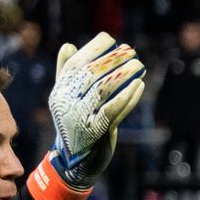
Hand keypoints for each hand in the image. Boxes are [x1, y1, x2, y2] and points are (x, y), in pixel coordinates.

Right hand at [48, 32, 146, 187]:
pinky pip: (116, 109)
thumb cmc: (74, 124)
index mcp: (59, 92)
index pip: (74, 65)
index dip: (91, 49)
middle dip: (112, 60)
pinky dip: (129, 96)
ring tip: (138, 65)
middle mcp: (67, 103)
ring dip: (124, 75)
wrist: (75, 161)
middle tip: (130, 50)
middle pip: (90, 74)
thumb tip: (69, 45)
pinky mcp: (97, 130)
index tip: (108, 38)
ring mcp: (81, 117)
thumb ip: (65, 73)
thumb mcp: (65, 98)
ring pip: (104, 90)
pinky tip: (140, 85)